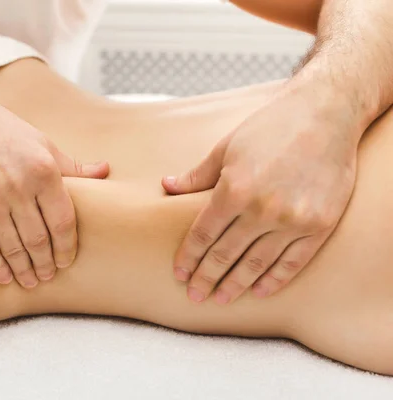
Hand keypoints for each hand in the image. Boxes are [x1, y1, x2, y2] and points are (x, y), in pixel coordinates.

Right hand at [0, 89, 108, 288]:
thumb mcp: (40, 141)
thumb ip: (71, 164)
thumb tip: (104, 170)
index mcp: (42, 171)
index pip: (63, 221)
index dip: (67, 247)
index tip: (67, 260)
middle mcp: (18, 189)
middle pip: (39, 240)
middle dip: (47, 263)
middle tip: (49, 275)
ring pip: (14, 249)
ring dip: (24, 270)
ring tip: (31, 280)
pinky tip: (3, 277)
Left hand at [162, 88, 360, 303]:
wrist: (326, 114)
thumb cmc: (270, 127)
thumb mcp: (226, 147)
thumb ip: (197, 175)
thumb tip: (167, 187)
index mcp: (233, 190)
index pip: (203, 235)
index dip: (189, 258)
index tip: (179, 274)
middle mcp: (261, 210)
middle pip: (225, 255)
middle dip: (206, 278)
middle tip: (194, 295)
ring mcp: (293, 221)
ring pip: (256, 264)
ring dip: (235, 285)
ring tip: (220, 299)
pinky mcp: (319, 225)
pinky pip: (293, 262)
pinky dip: (274, 280)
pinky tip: (258, 291)